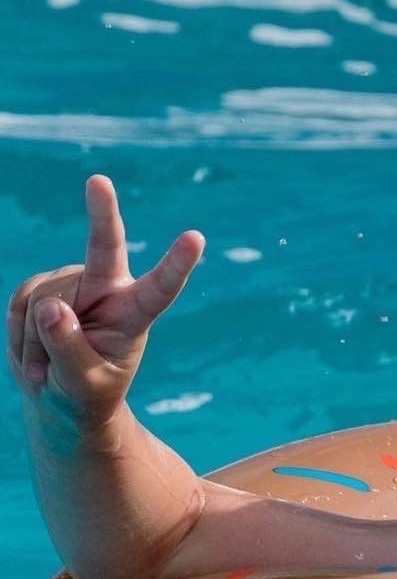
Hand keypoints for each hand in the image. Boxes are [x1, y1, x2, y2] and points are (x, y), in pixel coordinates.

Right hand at [6, 175, 203, 428]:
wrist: (61, 397)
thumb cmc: (84, 395)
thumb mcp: (80, 384)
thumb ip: (69, 349)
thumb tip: (51, 307)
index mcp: (135, 315)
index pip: (160, 288)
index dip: (176, 264)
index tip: (196, 239)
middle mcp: (109, 290)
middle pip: (104, 248)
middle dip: (102, 213)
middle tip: (99, 181)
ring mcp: (74, 284)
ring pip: (42, 299)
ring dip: (35, 340)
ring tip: (48, 367)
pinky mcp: (43, 286)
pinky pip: (18, 303)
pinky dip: (19, 334)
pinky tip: (34, 351)